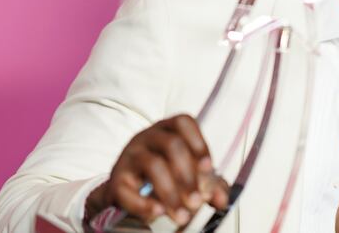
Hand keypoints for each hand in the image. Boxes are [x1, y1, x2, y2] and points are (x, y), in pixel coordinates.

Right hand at [85, 114, 228, 225]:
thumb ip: (208, 184)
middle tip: (197, 201)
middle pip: (172, 145)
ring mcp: (129, 156)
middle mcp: (147, 137)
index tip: (209, 167)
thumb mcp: (186, 175)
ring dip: (171, 193)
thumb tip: (222, 200)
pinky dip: (144, 204)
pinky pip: (128, 190)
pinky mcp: (116, 179)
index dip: (198, 143)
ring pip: (153, 165)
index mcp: (167, 130)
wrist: (126, 190)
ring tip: (183, 216)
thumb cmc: (161, 176)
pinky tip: (158, 213)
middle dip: (188, 175)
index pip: (183, 122)